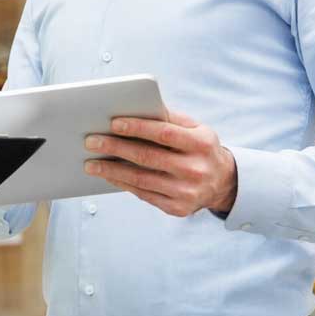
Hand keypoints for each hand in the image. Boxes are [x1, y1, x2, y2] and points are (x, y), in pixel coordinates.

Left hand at [82, 111, 237, 217]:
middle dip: (115, 148)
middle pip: (148, 157)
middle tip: (91, 141)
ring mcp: (187, 192)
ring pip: (141, 179)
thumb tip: (136, 107)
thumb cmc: (200, 148)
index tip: (112, 123)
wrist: (223, 182)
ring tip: (91, 163)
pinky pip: (144, 195)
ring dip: (112, 171)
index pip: (164, 133)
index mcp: (202, 143)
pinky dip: (123, 184)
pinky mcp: (177, 208)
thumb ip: (170, 118)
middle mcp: (196, 169)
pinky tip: (107, 176)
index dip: (137, 127)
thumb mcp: (196, 128)